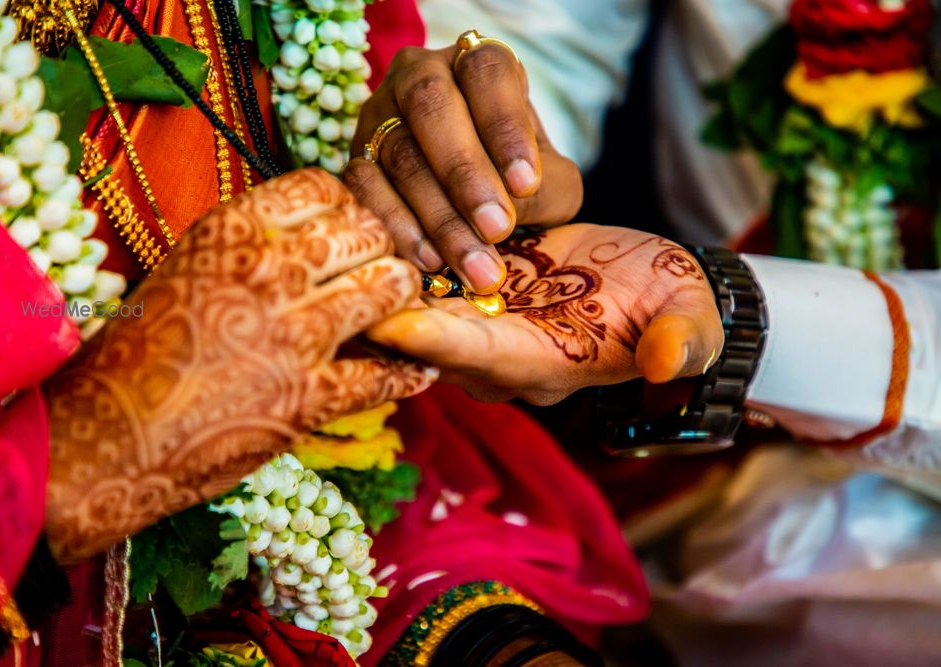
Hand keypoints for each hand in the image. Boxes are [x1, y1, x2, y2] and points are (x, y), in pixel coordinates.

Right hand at [43, 169, 435, 560]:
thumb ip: (249, 244)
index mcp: (233, 231)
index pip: (324, 187)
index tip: (348, 229)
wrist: (107, 439)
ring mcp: (293, 334)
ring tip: (398, 312)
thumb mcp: (185, 270)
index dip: (347, 206)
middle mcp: (269, 271)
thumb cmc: (138, 354)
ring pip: (390, 288)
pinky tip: (415, 370)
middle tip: (379, 272)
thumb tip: (309, 230)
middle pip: (368, 232)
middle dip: (381, 250)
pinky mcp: (309, 398)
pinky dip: (407, 372)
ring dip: (402, 300)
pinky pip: (386, 373)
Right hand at [343, 42, 581, 293]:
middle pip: (432, 106)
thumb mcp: (549, 181)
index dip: (505, 125)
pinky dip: (397, 226)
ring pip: (400, 154)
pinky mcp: (355, 158)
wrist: (475, 202)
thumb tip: (505, 212)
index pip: (486, 72)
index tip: (526, 183)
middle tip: (497, 228)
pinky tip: (431, 261)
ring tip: (475, 265)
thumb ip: (544, 190)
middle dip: (466, 173)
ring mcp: (379, 115)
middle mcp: (420, 75)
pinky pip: (365, 187)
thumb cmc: (514, 179)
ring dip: (439, 216)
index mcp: (475, 63)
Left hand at [368, 225, 722, 404]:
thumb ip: (679, 341)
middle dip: (384, 314)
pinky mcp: (468, 291)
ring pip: (414, 309)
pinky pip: (418, 281)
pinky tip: (358, 226)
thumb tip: (667, 361)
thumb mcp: (687, 318)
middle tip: (337, 275)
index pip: (481, 358)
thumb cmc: (671, 304)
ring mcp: (477, 323)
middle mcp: (496, 355)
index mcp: (542, 367)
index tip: (388, 323)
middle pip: (428, 340)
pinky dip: (392, 260)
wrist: (648, 284)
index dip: (437, 342)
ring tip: (335, 242)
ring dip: (378, 284)